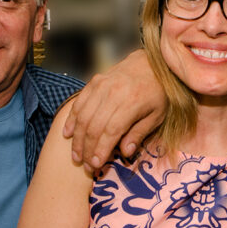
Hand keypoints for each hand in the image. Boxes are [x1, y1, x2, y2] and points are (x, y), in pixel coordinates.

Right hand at [62, 49, 166, 168]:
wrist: (153, 62)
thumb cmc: (158, 92)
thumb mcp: (157, 115)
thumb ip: (139, 133)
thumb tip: (125, 153)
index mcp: (131, 103)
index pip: (110, 131)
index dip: (101, 150)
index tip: (95, 165)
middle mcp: (113, 94)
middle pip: (93, 126)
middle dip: (87, 149)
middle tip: (85, 165)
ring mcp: (101, 86)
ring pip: (83, 116)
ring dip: (77, 138)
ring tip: (76, 155)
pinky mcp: (95, 81)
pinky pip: (79, 102)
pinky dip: (71, 119)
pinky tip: (67, 133)